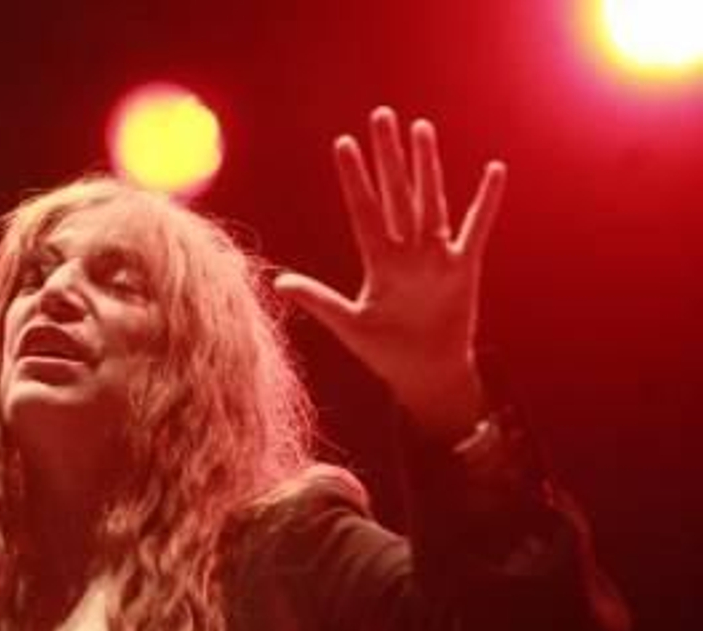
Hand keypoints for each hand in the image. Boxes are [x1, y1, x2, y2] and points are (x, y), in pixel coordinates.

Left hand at [274, 106, 505, 440]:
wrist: (425, 373)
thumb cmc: (385, 350)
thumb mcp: (347, 323)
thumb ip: (317, 300)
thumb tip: (278, 281)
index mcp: (378, 262)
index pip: (363, 209)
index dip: (355, 178)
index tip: (344, 143)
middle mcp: (406, 251)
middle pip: (396, 193)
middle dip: (389, 156)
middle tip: (382, 115)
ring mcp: (435, 257)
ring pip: (430, 201)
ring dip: (427, 167)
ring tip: (422, 129)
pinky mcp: (464, 268)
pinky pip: (476, 229)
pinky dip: (485, 202)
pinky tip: (493, 171)